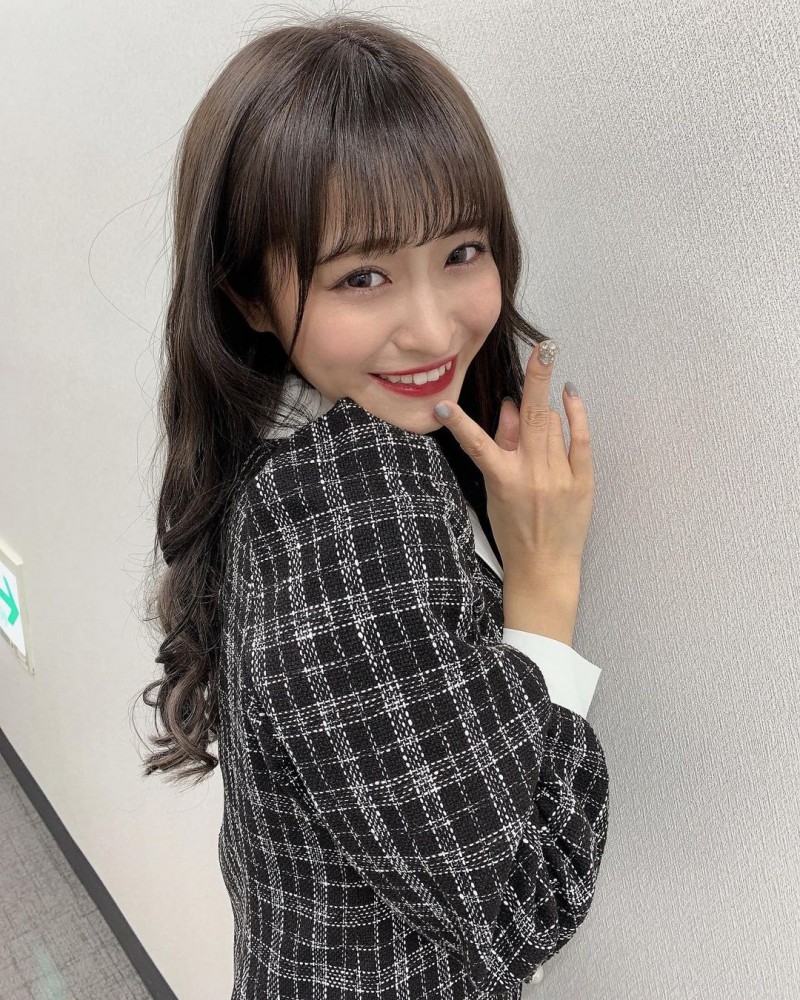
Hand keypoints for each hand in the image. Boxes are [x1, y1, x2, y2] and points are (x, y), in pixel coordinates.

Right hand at [433, 340, 593, 577]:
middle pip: (531, 417)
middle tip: (543, 347)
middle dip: (536, 378)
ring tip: (546, 370)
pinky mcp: (582, 481)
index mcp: (503, 479)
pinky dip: (576, 414)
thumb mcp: (496, 492)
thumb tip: (507, 408)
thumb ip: (502, 448)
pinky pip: (580, 439)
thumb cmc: (515, 533)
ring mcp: (560, 477)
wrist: (545, 569)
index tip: (444, 406)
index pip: (476, 443)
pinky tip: (571, 394)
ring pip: (554, 423)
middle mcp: (532, 475)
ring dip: (548, 396)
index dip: (459, 423)